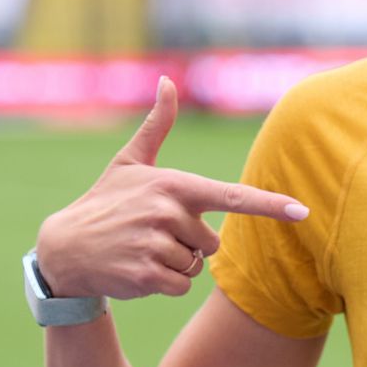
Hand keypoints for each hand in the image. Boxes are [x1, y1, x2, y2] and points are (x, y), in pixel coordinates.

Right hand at [35, 77, 308, 299]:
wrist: (64, 248)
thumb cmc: (105, 201)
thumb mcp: (129, 161)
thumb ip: (158, 124)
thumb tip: (167, 80)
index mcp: (173, 184)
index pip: (232, 197)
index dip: (270, 206)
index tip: (302, 211)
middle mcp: (167, 213)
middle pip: (213, 242)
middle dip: (190, 243)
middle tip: (153, 233)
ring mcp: (156, 245)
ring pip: (196, 265)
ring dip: (176, 263)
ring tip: (142, 249)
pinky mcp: (146, 276)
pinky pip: (182, 285)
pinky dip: (165, 283)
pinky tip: (139, 269)